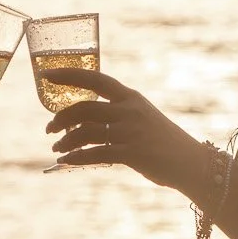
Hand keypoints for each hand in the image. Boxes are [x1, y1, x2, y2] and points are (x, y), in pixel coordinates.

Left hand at [46, 70, 198, 188]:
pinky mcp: (132, 153)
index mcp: (131, 97)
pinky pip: (95, 154)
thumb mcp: (142, 117)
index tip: (46, 75)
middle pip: (85, 108)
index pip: (96, 79)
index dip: (69, 75)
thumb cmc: (163, 142)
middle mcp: (130, 110)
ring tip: (57, 148)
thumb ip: (118, 113)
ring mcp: (131, 131)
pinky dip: (76, 157)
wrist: (191, 163)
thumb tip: (83, 121)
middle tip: (49, 129)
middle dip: (61, 119)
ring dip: (65, 141)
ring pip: (85, 132)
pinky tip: (66, 161)